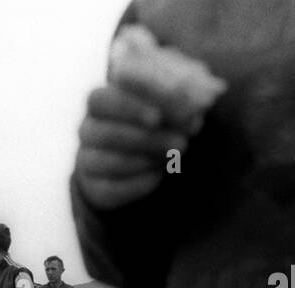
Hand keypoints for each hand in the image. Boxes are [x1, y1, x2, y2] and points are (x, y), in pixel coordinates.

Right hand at [74, 80, 194, 210]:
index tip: (161, 112)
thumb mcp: (173, 99)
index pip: (100, 98)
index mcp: (100, 101)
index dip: (129, 104)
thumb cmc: (161, 118)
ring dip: (145, 157)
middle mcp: (88, 129)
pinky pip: (111, 188)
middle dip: (143, 134)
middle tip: (180, 138)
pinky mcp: (96, 188)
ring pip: (106, 160)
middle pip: (103, 131)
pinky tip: (159, 174)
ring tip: (177, 150)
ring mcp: (88, 159)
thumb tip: (207, 93)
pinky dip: (138, 182)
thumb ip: (184, 93)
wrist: (146, 157)